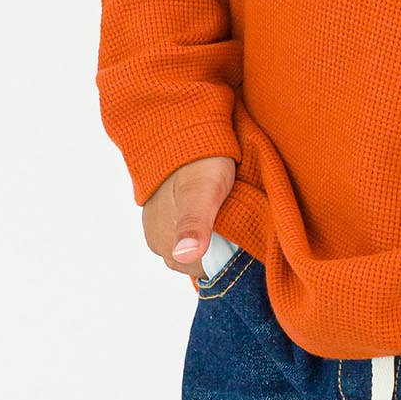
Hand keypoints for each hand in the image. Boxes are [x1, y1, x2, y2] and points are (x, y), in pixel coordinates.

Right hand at [143, 156, 236, 274]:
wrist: (182, 128)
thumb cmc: (198, 160)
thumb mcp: (203, 191)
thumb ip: (195, 223)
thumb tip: (186, 254)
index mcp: (163, 243)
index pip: (203, 271)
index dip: (225, 257)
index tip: (243, 238)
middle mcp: (157, 240)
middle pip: (198, 261)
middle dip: (220, 250)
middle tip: (240, 223)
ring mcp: (160, 227)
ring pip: (195, 248)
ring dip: (214, 239)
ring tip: (232, 216)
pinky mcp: (166, 214)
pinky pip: (190, 233)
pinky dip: (207, 228)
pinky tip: (219, 212)